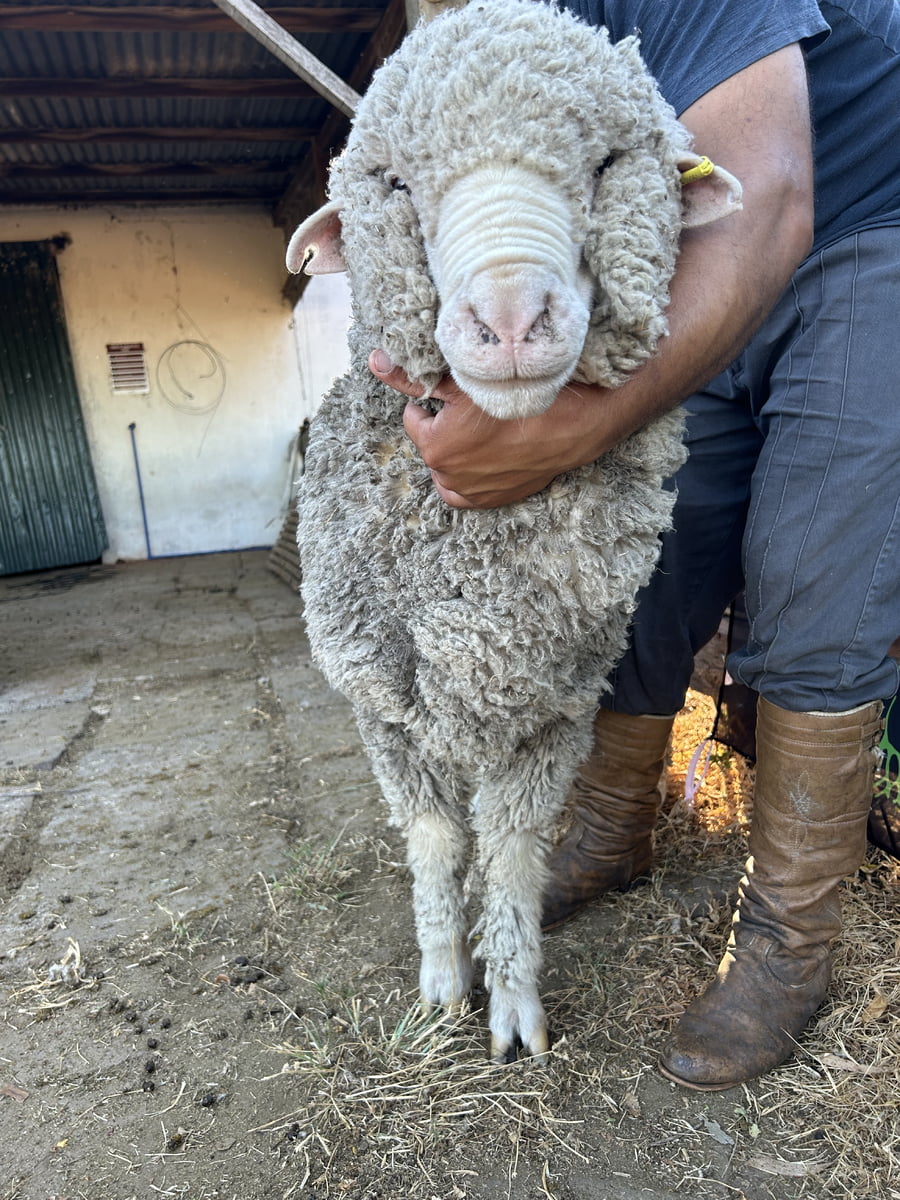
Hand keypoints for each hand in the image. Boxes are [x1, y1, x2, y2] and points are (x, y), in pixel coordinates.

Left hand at [368, 350, 614, 507]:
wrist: (575, 423)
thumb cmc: (521, 395)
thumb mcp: (464, 379)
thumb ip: (413, 375)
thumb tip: (375, 362)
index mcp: (435, 446)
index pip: (415, 416)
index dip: (434, 401)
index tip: (458, 394)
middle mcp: (449, 476)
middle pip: (431, 442)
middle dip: (445, 426)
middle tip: (475, 409)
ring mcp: (472, 492)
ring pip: (447, 467)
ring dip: (456, 451)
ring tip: (481, 430)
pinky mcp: (494, 500)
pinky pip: (465, 493)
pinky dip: (467, 476)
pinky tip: (484, 456)